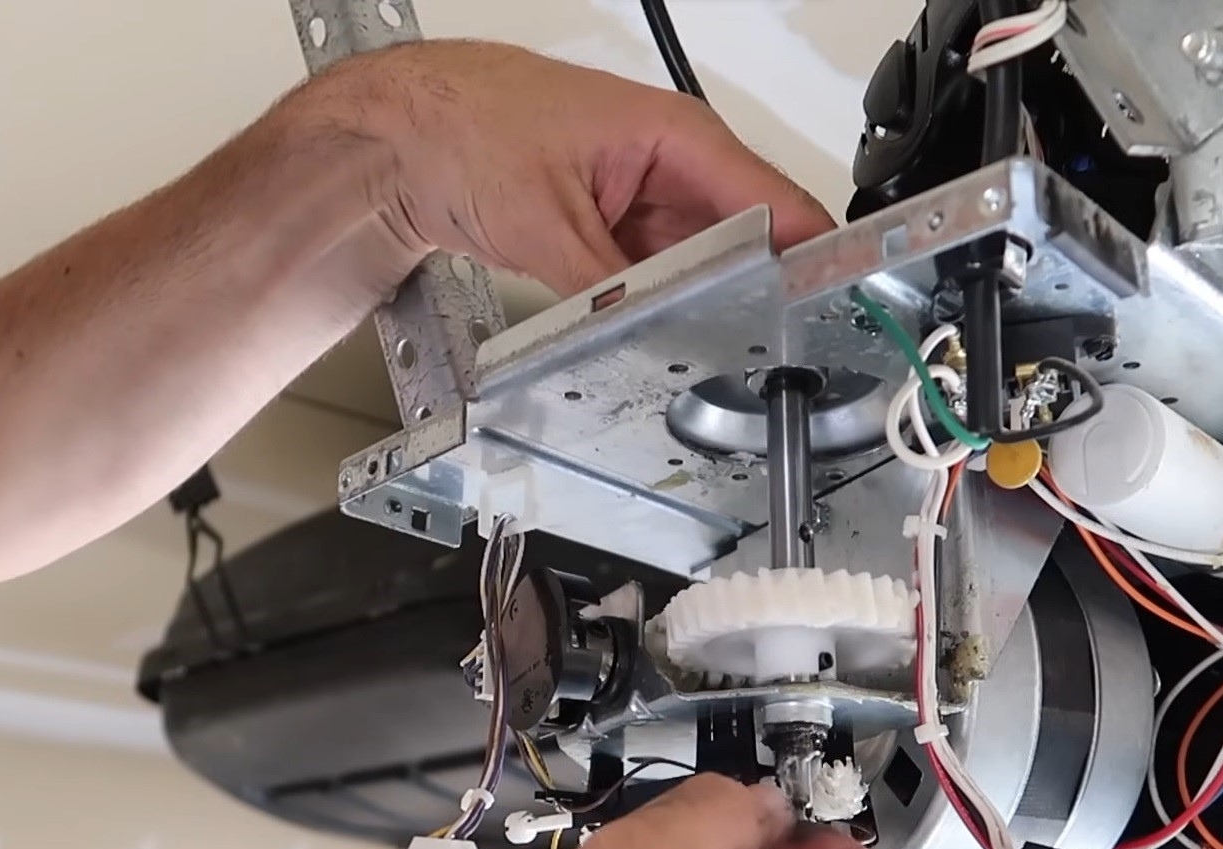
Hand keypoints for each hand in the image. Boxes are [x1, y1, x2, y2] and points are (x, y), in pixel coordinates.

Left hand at [303, 40, 837, 294]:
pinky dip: (661, 305)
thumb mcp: (543, 221)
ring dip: (705, 304)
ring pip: (705, 267)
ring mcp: (647, 200)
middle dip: (756, 293)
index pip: (775, 203)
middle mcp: (673, 165)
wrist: (399, 135)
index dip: (807, 259)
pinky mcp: (620, 231)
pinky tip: (656, 330)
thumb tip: (652, 330)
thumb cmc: (463, 127)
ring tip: (705, 343)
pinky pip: (662, 277)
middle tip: (763, 347)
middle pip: (747, 242)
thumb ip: (608, 287)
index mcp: (677, 136)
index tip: (823, 307)